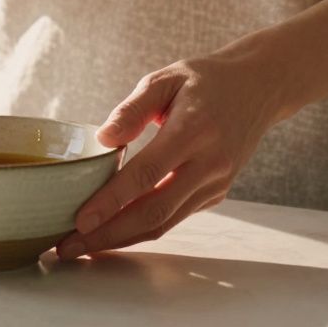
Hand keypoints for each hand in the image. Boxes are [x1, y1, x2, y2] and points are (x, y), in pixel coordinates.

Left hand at [56, 53, 286, 259]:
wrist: (259, 88)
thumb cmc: (205, 79)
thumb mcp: (166, 79)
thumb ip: (131, 108)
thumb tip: (102, 138)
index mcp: (193, 131)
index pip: (146, 174)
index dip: (111, 201)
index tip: (80, 221)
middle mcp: (209, 163)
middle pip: (154, 212)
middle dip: (109, 235)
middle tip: (68, 247)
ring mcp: (216, 183)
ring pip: (165, 223)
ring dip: (122, 239)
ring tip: (83, 247)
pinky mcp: (216, 193)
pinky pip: (175, 217)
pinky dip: (143, 228)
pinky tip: (113, 231)